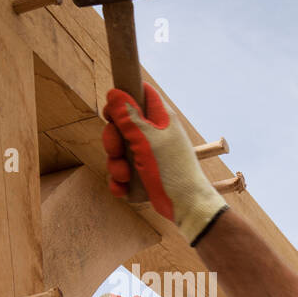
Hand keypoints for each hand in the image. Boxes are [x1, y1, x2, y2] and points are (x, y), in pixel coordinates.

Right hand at [102, 83, 228, 244]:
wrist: (186, 204)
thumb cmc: (171, 168)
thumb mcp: (146, 139)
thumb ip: (128, 116)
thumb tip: (114, 93)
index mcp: (160, 118)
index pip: (139, 95)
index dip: (122, 100)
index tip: (110, 114)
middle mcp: (154, 134)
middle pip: (122, 126)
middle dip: (113, 141)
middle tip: (116, 151)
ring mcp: (149, 155)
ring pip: (120, 152)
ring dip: (116, 165)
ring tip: (125, 176)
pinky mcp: (144, 175)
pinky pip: (124, 173)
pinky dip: (120, 182)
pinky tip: (122, 189)